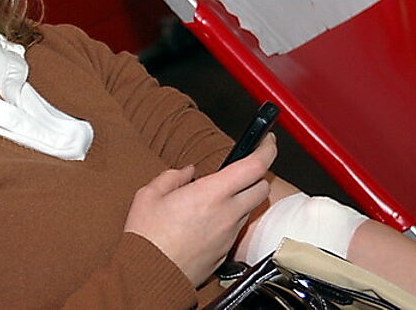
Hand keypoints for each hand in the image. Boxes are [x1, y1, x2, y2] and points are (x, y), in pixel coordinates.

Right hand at [123, 133, 276, 286]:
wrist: (152, 274)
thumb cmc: (148, 235)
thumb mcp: (149, 194)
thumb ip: (172, 177)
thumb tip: (187, 172)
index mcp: (211, 193)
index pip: (254, 166)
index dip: (267, 149)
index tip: (267, 140)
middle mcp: (227, 213)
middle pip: (261, 188)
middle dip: (255, 175)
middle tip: (238, 171)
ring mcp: (229, 234)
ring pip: (248, 209)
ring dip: (240, 198)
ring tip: (213, 198)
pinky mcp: (226, 252)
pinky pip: (235, 229)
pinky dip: (228, 219)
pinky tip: (206, 220)